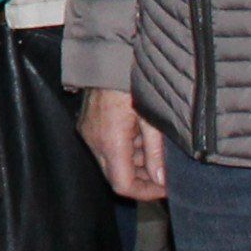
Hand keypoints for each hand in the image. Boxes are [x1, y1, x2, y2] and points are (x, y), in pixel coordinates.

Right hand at [78, 87, 167, 202]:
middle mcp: (94, 141)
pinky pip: (104, 149)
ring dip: (133, 165)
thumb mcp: (152, 119)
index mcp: (111, 142)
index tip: (165, 188)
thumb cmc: (131, 84)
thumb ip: (156, 153)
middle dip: (141, 180)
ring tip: (152, 149)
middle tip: (162, 173)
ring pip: (110, 164)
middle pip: (115, 178)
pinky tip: (138, 138)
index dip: (146, 193)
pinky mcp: (86, 125)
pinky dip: (123, 152)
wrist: (108, 57)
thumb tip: (161, 180)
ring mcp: (87, 133)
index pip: (123, 185)